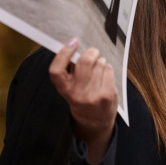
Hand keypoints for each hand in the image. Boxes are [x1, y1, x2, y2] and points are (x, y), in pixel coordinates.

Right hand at [49, 38, 116, 162]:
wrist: (94, 122)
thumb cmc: (81, 98)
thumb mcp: (70, 87)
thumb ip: (70, 69)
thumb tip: (75, 45)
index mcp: (64, 89)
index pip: (56, 70)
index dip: (63, 53)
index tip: (72, 42)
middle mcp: (76, 94)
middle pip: (85, 62)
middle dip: (91, 52)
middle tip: (93, 52)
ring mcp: (93, 96)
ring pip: (99, 64)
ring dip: (100, 62)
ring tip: (98, 69)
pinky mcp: (107, 95)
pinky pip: (108, 70)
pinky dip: (107, 68)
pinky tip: (104, 74)